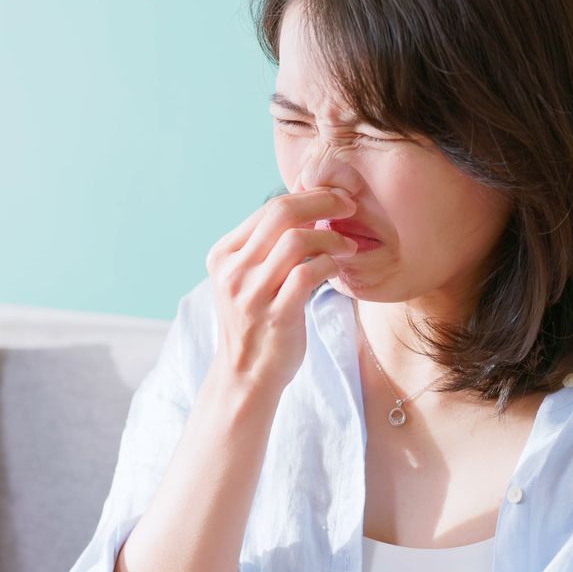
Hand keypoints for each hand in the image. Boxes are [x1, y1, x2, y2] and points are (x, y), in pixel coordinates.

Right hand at [203, 186, 362, 395]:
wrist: (246, 374)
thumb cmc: (256, 322)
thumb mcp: (247, 279)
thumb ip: (266, 246)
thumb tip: (308, 205)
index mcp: (223, 255)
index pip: (269, 208)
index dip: (308, 196)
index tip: (335, 198)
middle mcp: (233, 271)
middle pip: (281, 214)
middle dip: (323, 202)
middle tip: (349, 207)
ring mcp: (251, 294)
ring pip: (296, 240)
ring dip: (331, 237)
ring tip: (348, 245)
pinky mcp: (276, 316)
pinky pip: (308, 273)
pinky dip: (329, 264)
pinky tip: (337, 268)